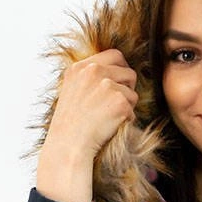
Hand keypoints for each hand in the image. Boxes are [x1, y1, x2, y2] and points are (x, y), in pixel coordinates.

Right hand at [39, 48, 138, 170]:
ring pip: (132, 92)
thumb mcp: (71, 91)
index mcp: (80, 67)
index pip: (114, 55)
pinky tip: (110, 127)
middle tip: (115, 104)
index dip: (121, 69)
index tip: (118, 84)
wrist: (68, 146)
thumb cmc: (70, 126)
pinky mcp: (120, 101)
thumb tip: (115, 71)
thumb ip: (89, 78)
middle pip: (128, 72)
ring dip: (126, 106)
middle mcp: (94, 71)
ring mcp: (107, 85)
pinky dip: (126, 120)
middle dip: (127, 88)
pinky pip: (133, 110)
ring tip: (107, 118)